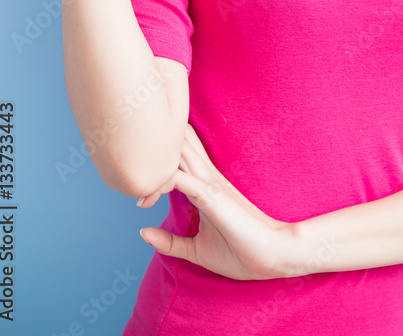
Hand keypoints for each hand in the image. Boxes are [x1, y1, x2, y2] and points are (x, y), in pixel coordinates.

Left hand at [136, 123, 299, 280]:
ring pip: (176, 154)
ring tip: (133, 168)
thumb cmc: (241, 253)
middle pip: (176, 144)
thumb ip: (170, 242)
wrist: (273, 257)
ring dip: (153, 158)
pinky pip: (179, 179)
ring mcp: (209, 184)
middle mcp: (206, 177)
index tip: (135, 182)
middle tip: (129, 159)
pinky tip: (146, 194)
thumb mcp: (196, 250)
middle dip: (150, 146)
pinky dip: (160, 180)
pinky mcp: (211, 196)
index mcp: (205, 183)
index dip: (154, 156)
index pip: (178, 153)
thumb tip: (143, 232)